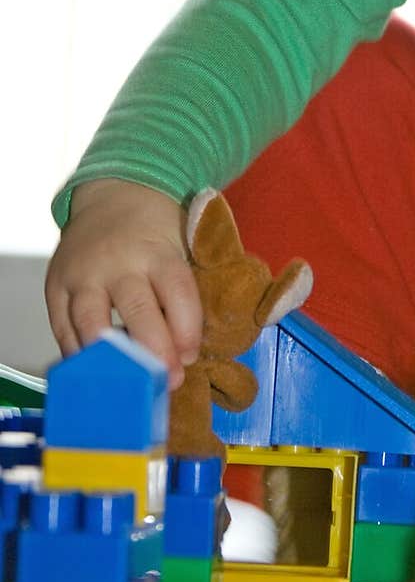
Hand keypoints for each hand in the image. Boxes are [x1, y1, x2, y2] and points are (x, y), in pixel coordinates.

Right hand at [44, 179, 203, 389]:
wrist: (112, 197)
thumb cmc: (156, 231)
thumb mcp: (180, 246)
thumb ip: (183, 291)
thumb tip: (188, 352)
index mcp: (157, 250)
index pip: (177, 290)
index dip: (186, 328)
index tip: (191, 356)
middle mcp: (117, 262)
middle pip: (136, 310)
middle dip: (154, 351)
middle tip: (168, 381)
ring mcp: (82, 275)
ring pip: (91, 323)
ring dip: (111, 360)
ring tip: (127, 385)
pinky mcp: (56, 286)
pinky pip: (62, 328)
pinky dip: (79, 355)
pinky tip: (97, 372)